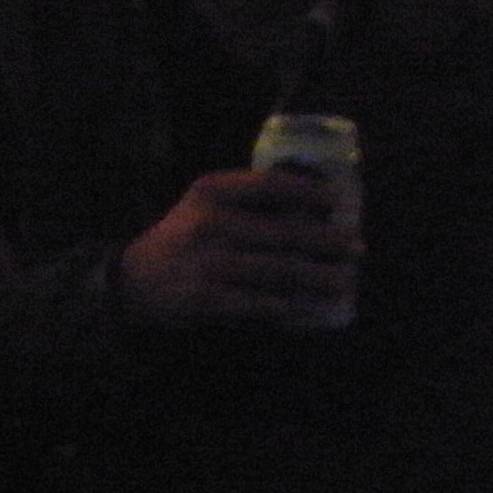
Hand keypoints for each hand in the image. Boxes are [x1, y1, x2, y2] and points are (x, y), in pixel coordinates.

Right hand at [117, 166, 360, 328]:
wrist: (135, 279)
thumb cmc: (185, 238)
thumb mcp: (205, 206)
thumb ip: (248, 203)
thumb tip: (312, 211)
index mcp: (211, 191)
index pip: (269, 185)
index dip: (309, 192)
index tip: (339, 202)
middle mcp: (210, 223)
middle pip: (283, 232)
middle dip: (326, 242)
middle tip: (357, 249)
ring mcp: (208, 262)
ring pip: (278, 271)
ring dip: (317, 278)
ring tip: (344, 282)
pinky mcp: (206, 298)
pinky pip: (259, 303)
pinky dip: (289, 307)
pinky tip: (310, 307)